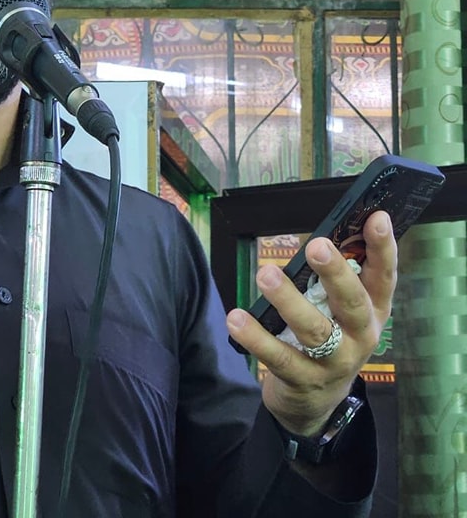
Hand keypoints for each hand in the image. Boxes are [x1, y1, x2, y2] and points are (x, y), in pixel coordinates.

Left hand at [225, 210, 395, 435]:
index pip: (384, 277)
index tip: (377, 217)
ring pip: (314, 330)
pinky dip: (255, 337)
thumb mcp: (341, 312)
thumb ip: (334, 279)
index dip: (383, 248)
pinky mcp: (304, 380)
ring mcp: (335, 362)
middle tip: (317, 244)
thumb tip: (320, 237)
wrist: (316, 403)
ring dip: (288, 300)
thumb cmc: (330, 338)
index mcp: (373, 312)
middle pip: (352, 302)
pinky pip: (278, 356)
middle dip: (335, 272)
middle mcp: (360, 336)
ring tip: (266, 275)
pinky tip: (236, 318)